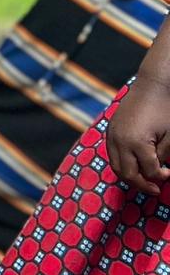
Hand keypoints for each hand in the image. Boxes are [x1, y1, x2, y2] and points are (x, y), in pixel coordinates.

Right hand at [107, 62, 169, 190]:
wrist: (152, 85)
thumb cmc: (165, 109)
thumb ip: (163, 156)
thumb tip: (158, 171)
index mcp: (137, 143)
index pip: (148, 171)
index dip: (161, 177)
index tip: (169, 173)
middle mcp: (120, 141)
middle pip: (128, 174)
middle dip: (142, 184)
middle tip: (155, 188)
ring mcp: (112, 135)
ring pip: (116, 167)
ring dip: (129, 177)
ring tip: (143, 181)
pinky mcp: (110, 130)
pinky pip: (112, 154)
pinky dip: (121, 164)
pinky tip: (133, 165)